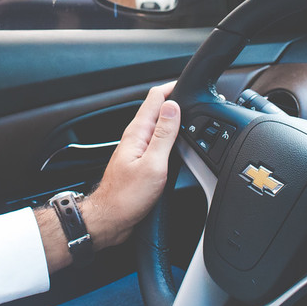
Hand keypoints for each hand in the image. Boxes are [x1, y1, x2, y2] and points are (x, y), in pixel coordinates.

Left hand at [82, 83, 179, 249]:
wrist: (110, 219)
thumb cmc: (126, 197)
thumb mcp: (153, 164)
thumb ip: (164, 135)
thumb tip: (173, 107)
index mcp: (138, 132)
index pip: (155, 97)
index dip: (173, 87)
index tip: (190, 85)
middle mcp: (136, 137)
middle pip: (157, 109)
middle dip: (176, 101)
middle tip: (196, 99)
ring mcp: (137, 149)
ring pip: (158, 125)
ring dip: (173, 118)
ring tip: (191, 116)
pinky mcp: (140, 162)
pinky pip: (157, 141)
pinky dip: (169, 137)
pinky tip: (178, 143)